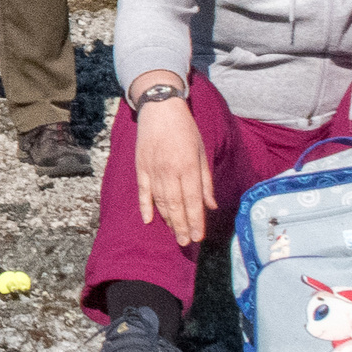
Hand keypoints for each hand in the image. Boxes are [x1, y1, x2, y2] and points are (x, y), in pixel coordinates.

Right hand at [133, 99, 214, 246]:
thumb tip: (211, 206)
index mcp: (188, 166)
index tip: (199, 237)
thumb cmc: (185, 129)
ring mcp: (153, 169)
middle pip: (176, 205)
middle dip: (182, 226)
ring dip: (167, 220)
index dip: (196, 220)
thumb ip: (205, 180)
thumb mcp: (201, 152)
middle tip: (185, 243)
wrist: (160, 109)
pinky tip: (148, 220)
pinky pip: (143, 191)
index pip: (193, 200)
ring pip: (160, 201)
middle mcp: (170, 171)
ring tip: (174, 235)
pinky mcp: (140, 166)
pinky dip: (145, 206)